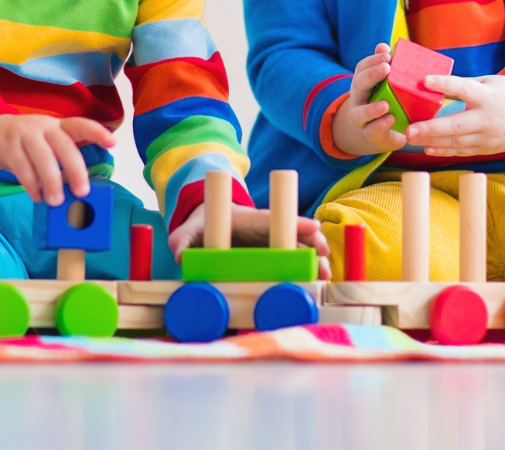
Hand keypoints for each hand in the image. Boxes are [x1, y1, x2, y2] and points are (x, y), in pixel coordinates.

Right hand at [0, 115, 116, 204]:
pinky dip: (31, 184)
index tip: (113, 143)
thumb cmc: (24, 143)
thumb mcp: (44, 143)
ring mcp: (24, 134)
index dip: (97, 133)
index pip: (80, 124)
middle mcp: (43, 126)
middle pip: (64, 144)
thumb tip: (79, 190)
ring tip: (56, 201)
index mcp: (57, 126)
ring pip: (43, 157)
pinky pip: (22, 166)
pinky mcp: (7, 146)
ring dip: (51, 181)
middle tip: (82, 192)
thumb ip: (60, 159)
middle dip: (75, 169)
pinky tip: (36, 196)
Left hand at [166, 203, 332, 280]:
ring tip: (326, 276)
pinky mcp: (277, 259)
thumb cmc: (205, 225)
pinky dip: (309, 272)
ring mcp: (276, 245)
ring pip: (302, 250)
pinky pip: (297, 264)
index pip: (276, 219)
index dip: (295, 223)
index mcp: (252, 220)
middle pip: (297, 235)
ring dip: (316, 261)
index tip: (314, 226)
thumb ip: (183, 238)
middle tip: (324, 259)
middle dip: (314, 244)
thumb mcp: (192, 229)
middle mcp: (270, 231)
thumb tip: (179, 254)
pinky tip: (319, 284)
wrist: (213, 225)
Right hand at [329, 43, 406, 155]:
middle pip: (358, 85)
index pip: (362, 68)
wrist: (381, 133)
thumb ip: (385, 66)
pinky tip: (391, 118)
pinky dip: (380, 125)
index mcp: (363, 83)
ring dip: (371, 109)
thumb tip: (383, 46)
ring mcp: (362, 119)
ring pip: (359, 114)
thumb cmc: (386, 101)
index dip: (373, 60)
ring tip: (385, 104)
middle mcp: (358, 99)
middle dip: (372, 76)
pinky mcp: (371, 135)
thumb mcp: (387, 85)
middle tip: (387, 68)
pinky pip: (371, 131)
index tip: (387, 54)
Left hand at [404, 73, 504, 156]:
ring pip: (457, 142)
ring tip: (411, 138)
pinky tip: (427, 147)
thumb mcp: (488, 82)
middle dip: (431, 128)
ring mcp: (489, 137)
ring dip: (432, 141)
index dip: (444, 84)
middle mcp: (488, 119)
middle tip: (409, 129)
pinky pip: (463, 151)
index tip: (425, 80)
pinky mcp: (489, 148)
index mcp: (487, 96)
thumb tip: (432, 83)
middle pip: (456, 125)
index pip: (463, 89)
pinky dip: (445, 150)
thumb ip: (463, 85)